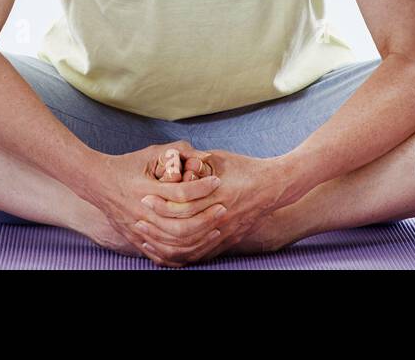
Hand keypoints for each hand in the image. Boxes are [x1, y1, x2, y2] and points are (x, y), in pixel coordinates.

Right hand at [79, 141, 224, 267]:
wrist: (96, 182)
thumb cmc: (126, 165)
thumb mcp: (150, 153)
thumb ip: (178, 150)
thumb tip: (205, 156)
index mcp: (145, 189)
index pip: (180, 194)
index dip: (202, 188)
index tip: (217, 181)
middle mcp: (141, 212)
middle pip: (181, 225)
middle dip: (206, 218)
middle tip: (222, 207)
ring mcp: (138, 229)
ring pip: (174, 243)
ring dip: (199, 238)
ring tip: (215, 228)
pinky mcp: (136, 240)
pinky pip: (161, 255)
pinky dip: (180, 255)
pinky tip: (196, 247)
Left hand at [141, 149, 289, 265]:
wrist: (275, 186)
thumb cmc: (247, 167)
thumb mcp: (219, 159)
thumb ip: (196, 162)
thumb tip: (174, 163)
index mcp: (216, 194)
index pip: (182, 204)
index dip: (161, 203)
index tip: (144, 197)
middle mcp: (220, 216)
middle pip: (182, 229)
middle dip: (157, 226)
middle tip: (139, 220)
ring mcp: (226, 232)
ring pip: (190, 247)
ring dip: (166, 244)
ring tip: (148, 238)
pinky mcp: (229, 240)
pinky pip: (203, 254)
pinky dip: (184, 255)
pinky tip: (169, 251)